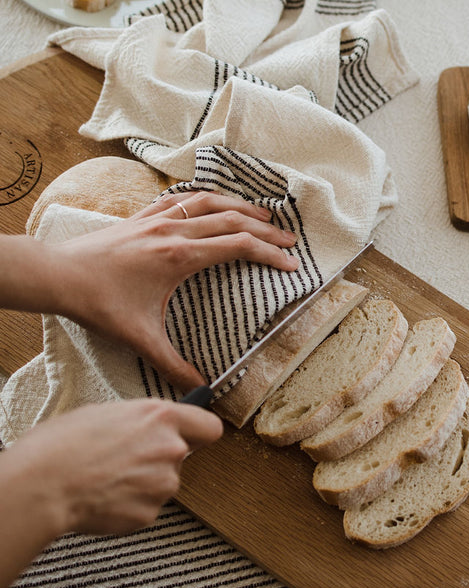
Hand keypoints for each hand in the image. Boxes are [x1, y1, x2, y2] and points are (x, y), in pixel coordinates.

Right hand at [14, 399, 222, 534]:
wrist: (43, 485)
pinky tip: (104, 497)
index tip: (193, 435)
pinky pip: (146, 507)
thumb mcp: (106, 412)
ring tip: (107, 478)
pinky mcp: (149, 514)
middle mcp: (170, 449)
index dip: (199, 432)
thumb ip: (141, 422)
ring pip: (162, 483)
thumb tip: (147, 429)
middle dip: (159, 458)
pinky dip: (129, 505)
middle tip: (125, 459)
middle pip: (182, 455)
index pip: (209, 426)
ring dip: (143, 483)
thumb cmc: (63, 444)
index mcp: (161, 417)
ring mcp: (162, 484)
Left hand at [43, 191, 298, 390]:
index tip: (290, 262)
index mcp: (180, 257)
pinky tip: (211, 202)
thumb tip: (201, 389)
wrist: (59, 276)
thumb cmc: (99, 304)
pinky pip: (180, 199)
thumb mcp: (140, 338)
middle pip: (231, 221)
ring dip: (239, 205)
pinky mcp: (140, 217)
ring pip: (208, 202)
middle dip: (265, 229)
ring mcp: (156, 220)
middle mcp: (173, 232)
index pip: (238, 247)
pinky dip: (203, 198)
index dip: (268, 253)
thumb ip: (173, 364)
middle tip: (289, 239)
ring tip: (261, 213)